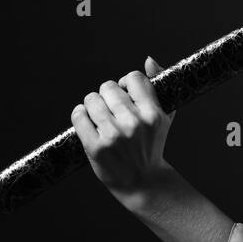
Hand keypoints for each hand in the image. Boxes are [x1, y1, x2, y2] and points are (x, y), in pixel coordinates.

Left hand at [71, 55, 173, 209]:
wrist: (142, 182)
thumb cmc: (152, 144)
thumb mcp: (164, 117)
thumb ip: (157, 86)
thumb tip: (148, 60)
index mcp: (153, 114)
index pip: (133, 78)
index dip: (127, 83)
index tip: (125, 94)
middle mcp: (134, 124)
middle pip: (108, 87)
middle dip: (107, 95)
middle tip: (111, 109)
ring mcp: (114, 136)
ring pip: (91, 99)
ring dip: (92, 105)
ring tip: (99, 116)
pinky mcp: (95, 147)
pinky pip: (78, 116)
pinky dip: (79, 115)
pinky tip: (87, 121)